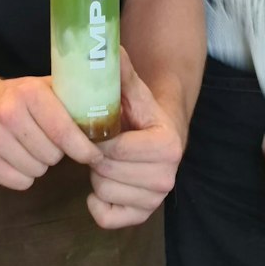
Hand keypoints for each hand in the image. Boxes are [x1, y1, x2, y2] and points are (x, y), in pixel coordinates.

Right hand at [0, 74, 100, 191]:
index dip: (84, 148)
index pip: (64, 132)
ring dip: (40, 164)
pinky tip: (18, 158)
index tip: (95, 155)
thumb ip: (71, 97)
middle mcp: (8, 116)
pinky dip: (23, 175)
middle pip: (53, 155)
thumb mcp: (41, 85)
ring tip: (32, 148)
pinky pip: (19, 182)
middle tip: (51, 142)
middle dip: (58, 152)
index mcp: (29, 94)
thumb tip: (111, 111)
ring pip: (37, 171)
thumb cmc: (14, 95)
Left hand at [87, 51, 182, 228]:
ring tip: (106, 161)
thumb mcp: (133, 90)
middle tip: (102, 146)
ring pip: (103, 192)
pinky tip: (102, 186)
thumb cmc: (140, 114)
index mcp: (167, 146)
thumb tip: (112, 47)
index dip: (97, 140)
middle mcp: (168, 177)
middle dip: (96, 157)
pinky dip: (97, 204)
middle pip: (106, 173)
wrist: (159, 137)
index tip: (98, 130)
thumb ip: (122, 71)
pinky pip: (106, 217)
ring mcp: (156, 200)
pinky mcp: (143, 216)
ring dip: (96, 176)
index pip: (116, 150)